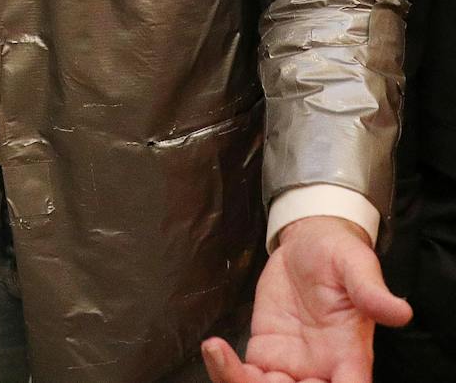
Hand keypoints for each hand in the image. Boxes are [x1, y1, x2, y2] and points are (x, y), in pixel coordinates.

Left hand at [201, 216, 410, 382]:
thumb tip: (400, 312)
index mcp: (351, 357)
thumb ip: (371, 291)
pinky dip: (226, 371)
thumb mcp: (356, 264)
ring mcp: (292, 366)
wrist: (308, 243)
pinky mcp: (266, 353)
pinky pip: (245, 375)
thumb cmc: (339, 254)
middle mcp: (322, 370)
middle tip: (255, 373)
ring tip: (219, 353)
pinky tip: (214, 347)